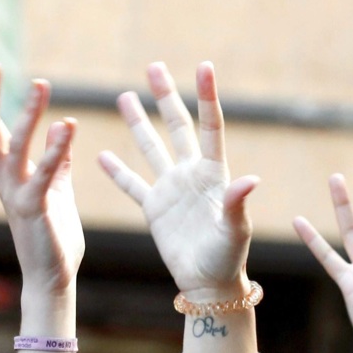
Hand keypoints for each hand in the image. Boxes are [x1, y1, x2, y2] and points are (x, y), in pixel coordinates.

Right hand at [0, 64, 83, 296]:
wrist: (53, 278)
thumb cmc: (53, 237)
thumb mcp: (58, 192)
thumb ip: (59, 162)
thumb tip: (61, 128)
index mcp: (10, 176)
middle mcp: (6, 181)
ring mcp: (18, 194)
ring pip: (16, 146)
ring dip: (27, 114)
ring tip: (40, 84)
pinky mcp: (36, 208)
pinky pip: (45, 174)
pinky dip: (56, 150)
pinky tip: (67, 125)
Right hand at [100, 62, 256, 300]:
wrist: (209, 285)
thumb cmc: (228, 259)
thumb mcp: (235, 230)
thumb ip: (237, 203)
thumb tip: (251, 179)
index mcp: (214, 176)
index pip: (210, 129)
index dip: (206, 97)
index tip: (203, 67)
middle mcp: (192, 177)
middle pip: (177, 128)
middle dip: (166, 97)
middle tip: (154, 67)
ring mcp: (171, 191)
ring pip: (151, 148)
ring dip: (138, 123)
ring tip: (125, 95)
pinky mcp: (155, 210)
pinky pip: (132, 185)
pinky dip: (117, 172)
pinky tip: (102, 153)